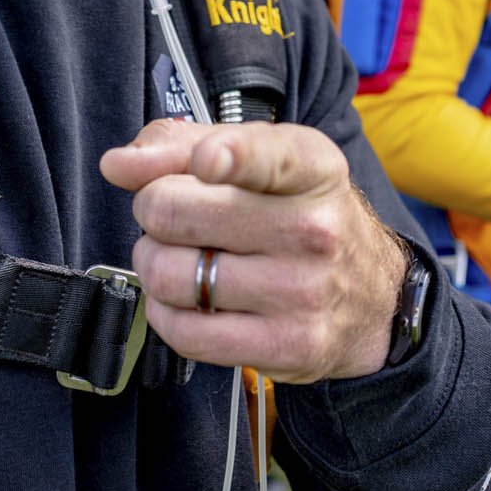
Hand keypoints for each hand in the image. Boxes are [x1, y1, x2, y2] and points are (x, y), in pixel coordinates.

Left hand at [100, 119, 408, 384]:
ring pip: (167, 274)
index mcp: (310, 166)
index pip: (267, 155)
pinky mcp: (288, 346)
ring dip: (155, 265)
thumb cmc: (298, 215)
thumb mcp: (259, 158)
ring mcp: (303, 292)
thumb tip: (118, 165)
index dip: (228, 155)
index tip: (209, 162)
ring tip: (184, 259)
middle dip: (154, 211)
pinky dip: (167, 314)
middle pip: (171, 210)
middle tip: (175, 218)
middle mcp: (314, 227)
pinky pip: (184, 333)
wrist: (372, 297)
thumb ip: (181, 144)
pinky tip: (189, 300)